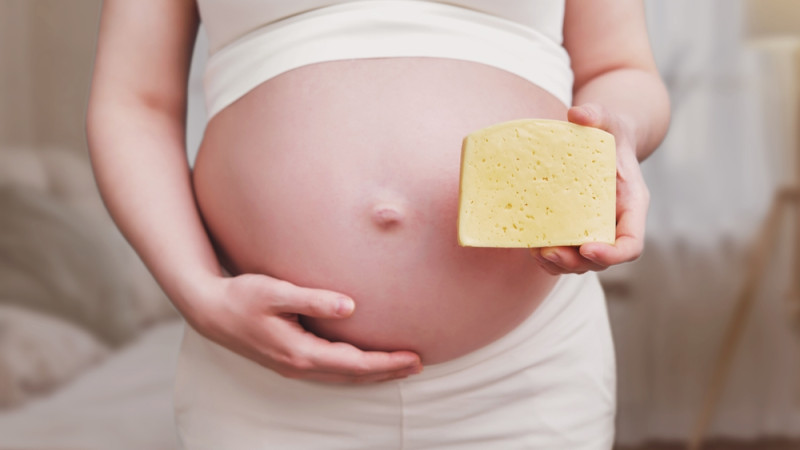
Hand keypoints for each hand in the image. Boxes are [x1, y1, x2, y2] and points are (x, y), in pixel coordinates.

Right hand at [185, 273, 422, 382]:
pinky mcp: (290, 360)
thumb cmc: (241, 297)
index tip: (413, 357)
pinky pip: (331, 371)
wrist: (210, 311)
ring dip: (372, 373)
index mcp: (300, 352)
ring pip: (342, 376)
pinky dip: (354, 370)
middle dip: (387, 371)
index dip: (386, 362)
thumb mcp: (275, 292)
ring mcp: (294, 366)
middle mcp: (300, 365)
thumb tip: (351, 306)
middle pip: (353, 375)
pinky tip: (363, 363)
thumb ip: (313, 300)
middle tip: (418, 365)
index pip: (354, 363)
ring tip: (399, 367)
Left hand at [530, 103, 649, 273]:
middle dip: (576, 262)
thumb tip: (576, 114)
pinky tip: (530, 246)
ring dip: (559, 264)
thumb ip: (598, 115)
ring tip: (537, 252)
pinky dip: (548, 257)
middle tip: (549, 252)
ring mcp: (594, 229)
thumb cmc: (610, 131)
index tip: (588, 249)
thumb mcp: (608, 119)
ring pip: (581, 262)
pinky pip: (565, 252)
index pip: (631, 243)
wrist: (605, 139)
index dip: (612, 253)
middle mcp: (615, 223)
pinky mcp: (575, 228)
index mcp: (631, 205)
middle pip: (602, 259)